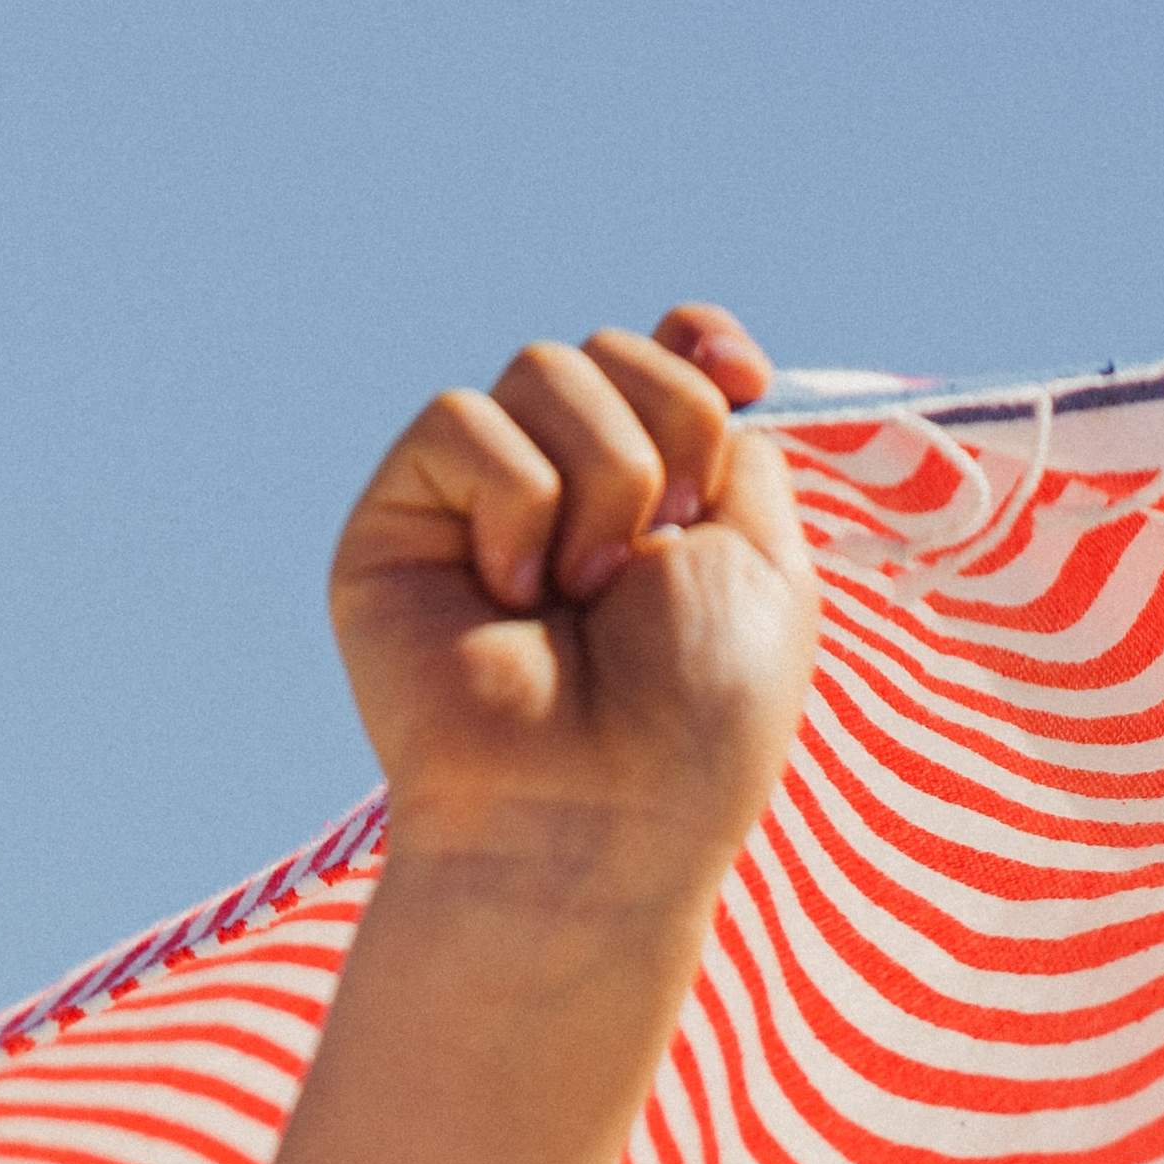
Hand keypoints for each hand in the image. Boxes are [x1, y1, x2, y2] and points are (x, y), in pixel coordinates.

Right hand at [328, 305, 819, 900]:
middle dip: (666, 437)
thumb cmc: (697, 724)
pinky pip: (463, 419)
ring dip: (601, 481)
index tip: (740, 380)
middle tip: (654, 563)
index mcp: (659, 501)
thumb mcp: (767, 567)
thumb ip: (742, 447)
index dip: (698, 344)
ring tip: (582, 598)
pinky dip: (514, 503)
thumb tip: (710, 355)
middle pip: (612, 350)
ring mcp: (477, 503)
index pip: (668, 351)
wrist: (600, 819)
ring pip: (543, 368)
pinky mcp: (397, 520)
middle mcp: (566, 492)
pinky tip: (510, 599)